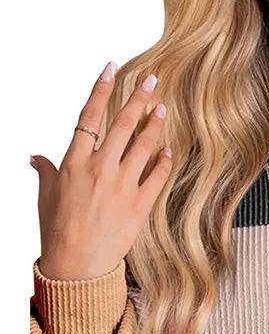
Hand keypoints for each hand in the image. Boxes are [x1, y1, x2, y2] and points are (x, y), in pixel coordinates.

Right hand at [31, 60, 172, 280]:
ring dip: (155, 125)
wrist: (76, 264)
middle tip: (153, 81)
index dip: (102, 89)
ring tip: (163, 110)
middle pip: (123, 123)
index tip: (113, 69)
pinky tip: (169, 150)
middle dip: (139, 98)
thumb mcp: (46, 195)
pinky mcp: (140, 205)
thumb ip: (46, 170)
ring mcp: (122, 186)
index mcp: (75, 161)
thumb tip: (35, 157)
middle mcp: (100, 168)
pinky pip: (158, 176)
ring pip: (144, 145)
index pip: (90, 115)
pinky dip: (165, 161)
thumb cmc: (57, 229)